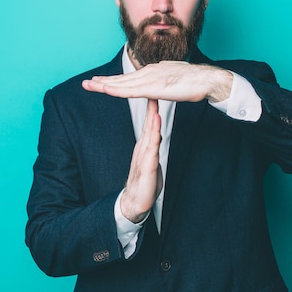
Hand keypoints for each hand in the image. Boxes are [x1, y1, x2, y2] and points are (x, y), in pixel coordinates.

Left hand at [82, 61, 233, 102]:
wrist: (207, 79)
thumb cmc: (195, 82)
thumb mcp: (174, 80)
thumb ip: (164, 82)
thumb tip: (159, 84)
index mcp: (153, 72)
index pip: (129, 78)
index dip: (114, 80)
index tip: (100, 82)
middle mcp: (149, 72)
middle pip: (122, 79)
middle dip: (103, 81)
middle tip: (86, 83)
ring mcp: (150, 79)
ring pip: (122, 83)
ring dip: (104, 85)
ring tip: (89, 86)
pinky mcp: (154, 87)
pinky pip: (131, 90)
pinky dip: (116, 90)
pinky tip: (105, 89)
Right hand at [120, 99, 162, 222]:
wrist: (134, 203)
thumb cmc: (145, 183)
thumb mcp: (151, 161)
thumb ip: (153, 146)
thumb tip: (157, 134)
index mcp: (145, 146)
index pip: (150, 124)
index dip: (152, 107)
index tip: (155, 91)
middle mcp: (143, 149)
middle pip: (148, 125)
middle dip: (151, 107)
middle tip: (153, 88)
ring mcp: (144, 158)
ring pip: (148, 135)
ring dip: (151, 120)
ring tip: (154, 104)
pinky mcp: (147, 169)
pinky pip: (151, 151)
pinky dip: (153, 139)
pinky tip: (156, 130)